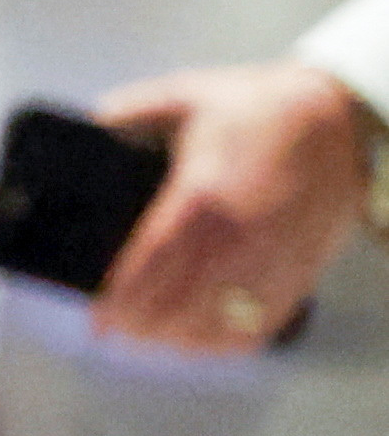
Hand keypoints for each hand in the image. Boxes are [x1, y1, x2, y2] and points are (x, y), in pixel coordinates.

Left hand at [89, 61, 370, 350]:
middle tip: (115, 324)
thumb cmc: (264, 108)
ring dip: (177, 337)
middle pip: (177, 303)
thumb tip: (92, 127)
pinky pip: (259, 325)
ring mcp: (272, 258)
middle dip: (139, 323)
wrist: (343, 120)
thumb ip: (131, 111)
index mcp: (202, 194)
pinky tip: (199, 337)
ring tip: (148, 333)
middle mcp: (238, 235)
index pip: (150, 263)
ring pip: (216, 323)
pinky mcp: (299, 271)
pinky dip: (224, 340)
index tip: (97, 319)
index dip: (119, 299)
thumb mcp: (188, 96)